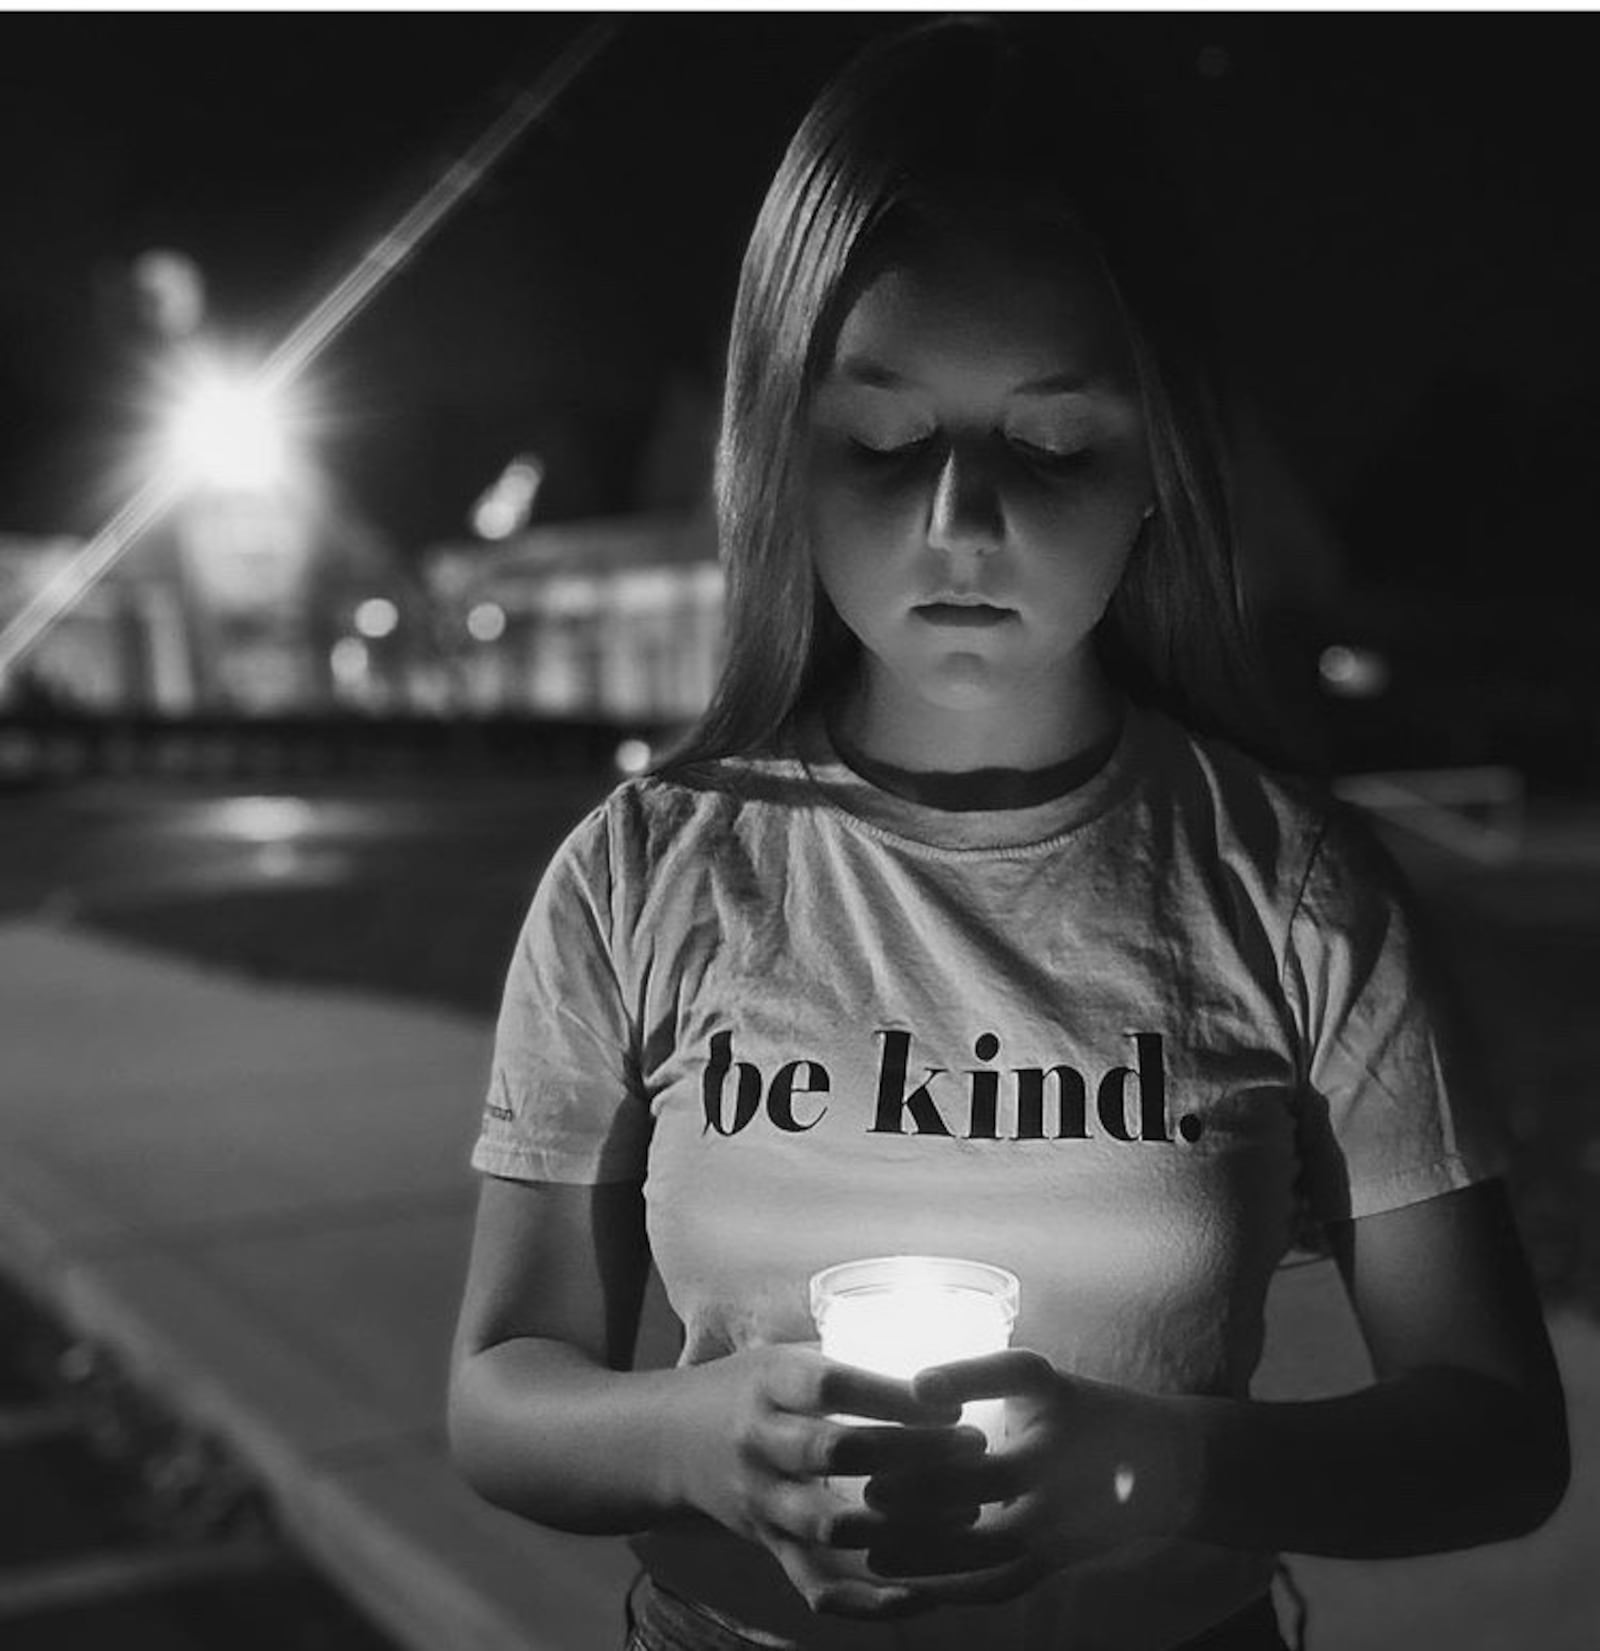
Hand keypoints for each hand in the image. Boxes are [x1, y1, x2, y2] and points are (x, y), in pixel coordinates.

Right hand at [670, 1342, 991, 1618]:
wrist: (667, 1441)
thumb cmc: (747, 1388)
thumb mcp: (782, 1356)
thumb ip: (843, 1358)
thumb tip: (934, 1340)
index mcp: (768, 1383)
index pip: (831, 1386)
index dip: (890, 1395)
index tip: (948, 1399)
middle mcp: (759, 1441)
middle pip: (836, 1452)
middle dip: (912, 1453)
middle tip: (974, 1447)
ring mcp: (761, 1501)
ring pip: (831, 1525)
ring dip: (903, 1524)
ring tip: (966, 1512)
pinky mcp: (768, 1546)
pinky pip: (816, 1584)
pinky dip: (867, 1600)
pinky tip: (920, 1595)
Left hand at [854, 1349, 1197, 1606]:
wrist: (1163, 1465)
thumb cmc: (1081, 1410)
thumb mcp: (1042, 1379)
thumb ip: (981, 1376)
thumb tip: (910, 1384)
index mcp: (1057, 1395)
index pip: (1013, 1376)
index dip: (964, 1379)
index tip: (918, 1388)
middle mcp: (1064, 1455)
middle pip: (993, 1474)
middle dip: (929, 1486)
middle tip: (872, 1492)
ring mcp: (1065, 1514)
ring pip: (994, 1544)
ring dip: (932, 1551)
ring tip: (877, 1553)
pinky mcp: (1060, 1557)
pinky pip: (1005, 1583)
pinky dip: (958, 1590)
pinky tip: (913, 1587)